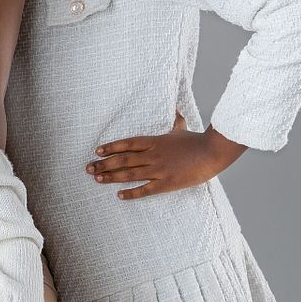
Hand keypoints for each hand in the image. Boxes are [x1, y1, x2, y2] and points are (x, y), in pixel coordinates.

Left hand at [86, 113, 244, 199]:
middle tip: (88, 168)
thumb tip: (175, 106)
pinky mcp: (166, 184)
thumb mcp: (181, 127)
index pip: (127, 143)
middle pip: (122, 160)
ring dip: (111, 177)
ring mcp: (159, 170)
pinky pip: (145, 190)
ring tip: (97, 179)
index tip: (97, 151)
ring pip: (129, 174)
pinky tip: (119, 195)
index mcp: (155, 141)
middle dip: (103, 164)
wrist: (212, 153)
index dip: (110, 147)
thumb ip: (174, 119)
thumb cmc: (197, 141)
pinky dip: (131, 194)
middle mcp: (153, 155)